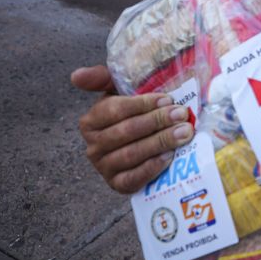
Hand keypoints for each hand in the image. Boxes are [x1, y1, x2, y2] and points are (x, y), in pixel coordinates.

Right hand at [73, 65, 194, 193]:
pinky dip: (152, 167)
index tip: (167, 98)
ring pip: (131, 154)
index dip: (142, 104)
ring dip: (160, 142)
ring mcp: (104, 167)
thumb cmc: (135, 112)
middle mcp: (93, 146)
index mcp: (91, 121)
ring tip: (184, 132)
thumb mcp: (119, 91)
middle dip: (157, 121)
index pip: (114, 110)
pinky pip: (134, 178)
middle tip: (182, 114)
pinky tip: (170, 156)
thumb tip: (76, 75)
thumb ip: (102, 78)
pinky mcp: (118, 184)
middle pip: (126, 132)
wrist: (145, 142)